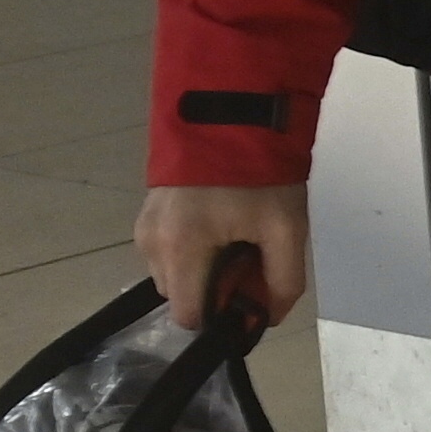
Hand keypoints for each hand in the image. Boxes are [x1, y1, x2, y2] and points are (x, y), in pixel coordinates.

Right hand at [136, 184, 309, 329]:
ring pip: (172, 275)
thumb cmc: (261, 176)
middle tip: (248, 257)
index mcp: (180, 250)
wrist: (233, 115)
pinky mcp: (146, 214)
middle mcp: (151, 244)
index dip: (221, 315)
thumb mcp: (286, 229)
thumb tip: (270, 316)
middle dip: (214, 290)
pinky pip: (167, 252)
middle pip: (181, 296)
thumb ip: (283, 281)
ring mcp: (143, 227)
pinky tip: (219, 225)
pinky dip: (192, 252)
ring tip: (235, 236)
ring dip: (202, 270)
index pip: (189, 315)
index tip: (247, 292)